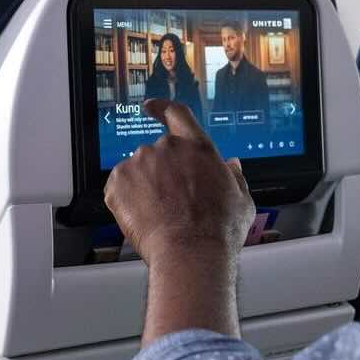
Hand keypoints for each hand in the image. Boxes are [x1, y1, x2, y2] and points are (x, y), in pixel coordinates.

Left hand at [107, 99, 253, 341]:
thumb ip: (234, 176)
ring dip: (143, 187)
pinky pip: (118, 187)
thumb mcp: (241, 200)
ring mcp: (139, 163)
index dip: (162, 108)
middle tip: (170, 203)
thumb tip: (231, 166)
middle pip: (157, 153)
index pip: (176, 114)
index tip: (152, 107)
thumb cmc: (218, 230)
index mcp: (196, 147)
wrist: (191, 253)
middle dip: (160, 174)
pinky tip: (144, 217)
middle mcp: (166, 148)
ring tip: (159, 215)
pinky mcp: (118, 182)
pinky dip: (126, 201)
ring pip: (137, 172)